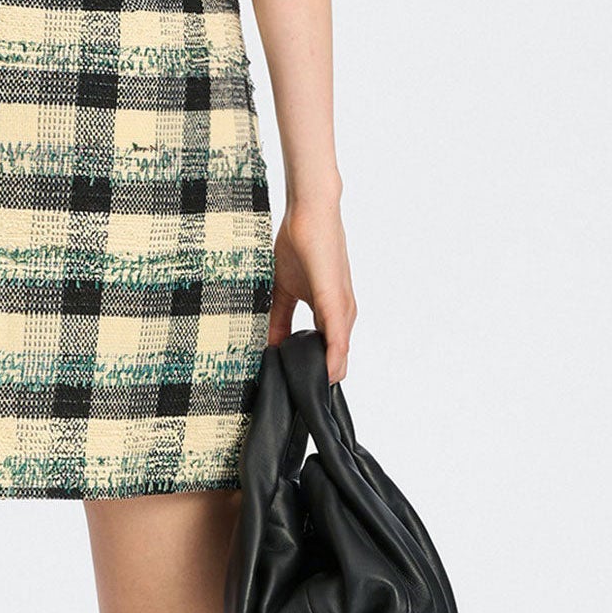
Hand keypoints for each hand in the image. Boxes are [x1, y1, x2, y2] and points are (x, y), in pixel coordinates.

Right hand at [269, 197, 356, 383]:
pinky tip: (326, 377)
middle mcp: (341, 314)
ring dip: (324, 376)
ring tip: (304, 395)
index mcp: (329, 312)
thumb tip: (269, 345)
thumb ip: (279, 319)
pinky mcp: (337, 301)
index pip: (324, 352)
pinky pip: (338, 339)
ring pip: (339, 355)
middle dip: (316, 380)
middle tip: (295, 399)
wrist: (310, 213)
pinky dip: (333, 359)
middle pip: (334, 360)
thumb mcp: (283, 290)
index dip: (311, 372)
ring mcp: (342, 309)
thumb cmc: (299, 245)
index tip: (294, 390)